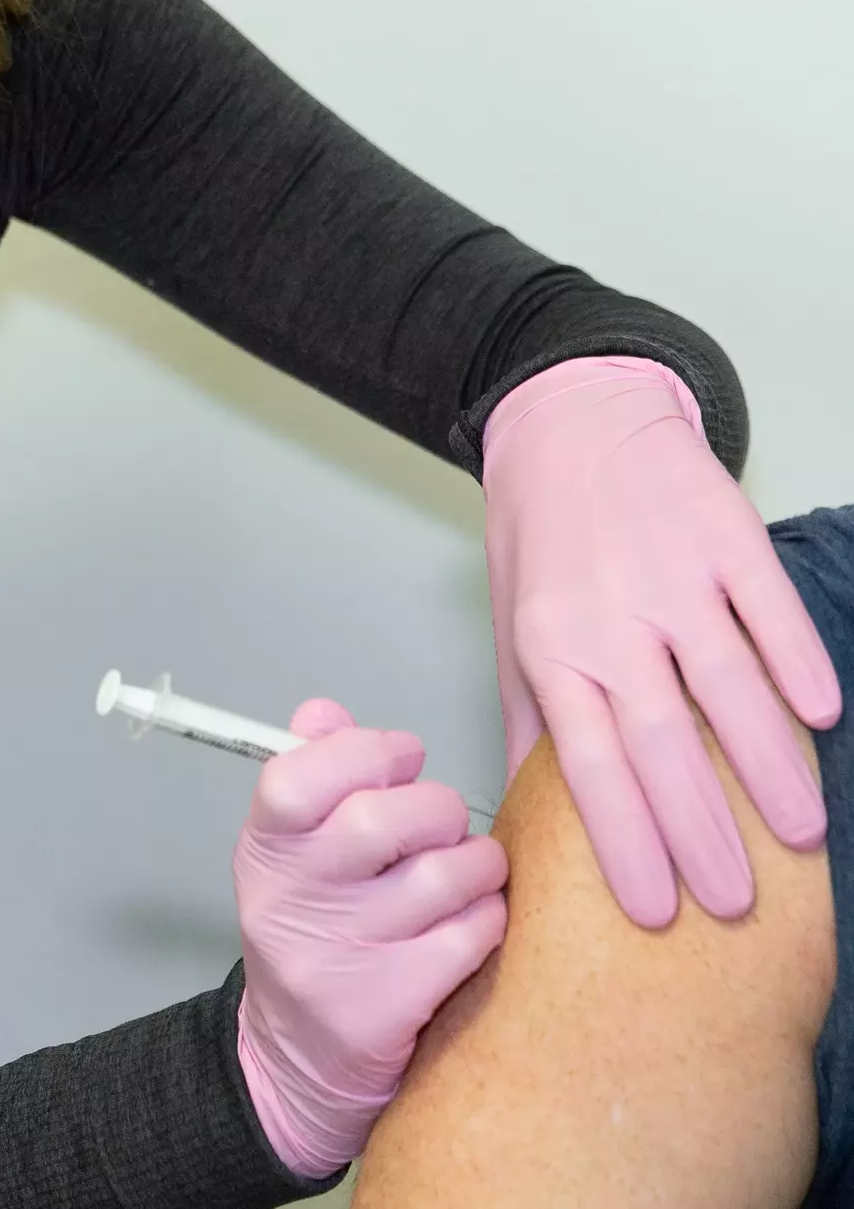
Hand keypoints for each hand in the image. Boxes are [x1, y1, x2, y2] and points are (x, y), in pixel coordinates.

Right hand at [234, 698, 507, 1178]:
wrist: (297, 1060)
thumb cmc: (310, 929)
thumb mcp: (291, 851)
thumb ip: (312, 772)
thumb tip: (323, 712)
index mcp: (264, 850)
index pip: (296, 779)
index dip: (365, 750)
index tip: (404, 756)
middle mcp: (291, 903)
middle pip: (377, 822)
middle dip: (435, 807)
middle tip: (444, 820)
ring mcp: (338, 959)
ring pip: (439, 878)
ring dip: (476, 863)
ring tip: (470, 868)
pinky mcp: (390, 1009)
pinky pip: (469, 936)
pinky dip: (487, 916)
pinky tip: (475, 917)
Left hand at [482, 354, 841, 928]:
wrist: (568, 420)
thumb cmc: (540, 536)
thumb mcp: (512, 625)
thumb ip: (530, 719)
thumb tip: (527, 815)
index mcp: (550, 647)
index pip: (587, 763)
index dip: (623, 841)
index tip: (656, 913)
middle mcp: (606, 616)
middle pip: (658, 740)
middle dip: (700, 830)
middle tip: (737, 905)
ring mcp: (668, 572)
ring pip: (724, 681)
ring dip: (766, 763)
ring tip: (801, 835)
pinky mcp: (721, 533)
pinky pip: (767, 605)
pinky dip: (796, 659)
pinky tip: (824, 715)